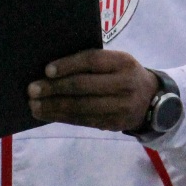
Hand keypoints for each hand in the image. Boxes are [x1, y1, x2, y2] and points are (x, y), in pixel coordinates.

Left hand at [27, 49, 158, 131]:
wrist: (153, 101)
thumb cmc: (124, 74)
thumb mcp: (117, 61)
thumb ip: (93, 62)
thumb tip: (52, 69)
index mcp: (123, 62)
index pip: (92, 61)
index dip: (68, 65)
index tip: (46, 70)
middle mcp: (124, 84)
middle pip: (84, 86)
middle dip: (55, 89)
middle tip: (32, 89)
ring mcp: (120, 107)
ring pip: (81, 107)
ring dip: (54, 107)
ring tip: (34, 105)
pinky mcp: (113, 124)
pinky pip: (83, 121)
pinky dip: (62, 117)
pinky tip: (46, 114)